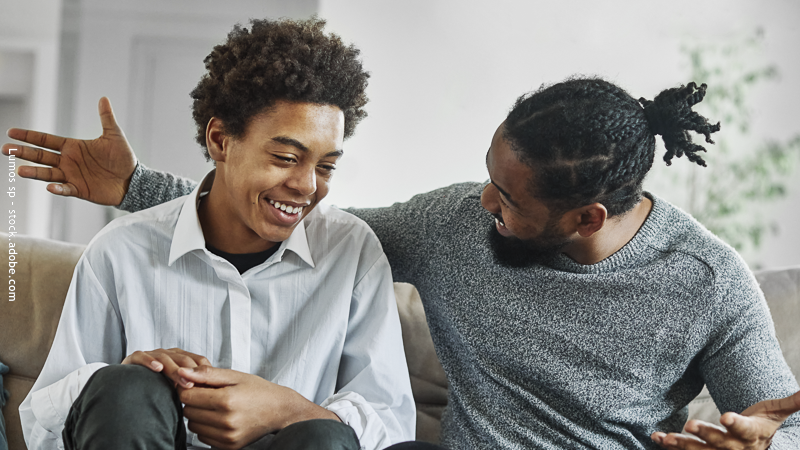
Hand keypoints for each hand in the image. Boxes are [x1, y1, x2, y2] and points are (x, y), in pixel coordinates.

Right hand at [2, 97, 136, 205]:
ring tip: (19, 170)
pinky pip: (65, 189)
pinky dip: (57, 188)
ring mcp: (72, 176)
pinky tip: (49, 186)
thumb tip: (104, 98)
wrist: (132, 180)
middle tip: (6, 149)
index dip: (29, 136)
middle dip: (23, 152)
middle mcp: (68, 161)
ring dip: (34, 172)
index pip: (46, 140)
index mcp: (73, 147)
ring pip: (48, 173)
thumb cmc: (123, 157)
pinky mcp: (79, 189)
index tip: (11, 132)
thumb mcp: (114, 136)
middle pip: (41, 156)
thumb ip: (106, 118)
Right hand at [122, 347, 210, 388]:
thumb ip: (190, 389)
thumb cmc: (156, 388)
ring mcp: (152, 355)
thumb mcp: (177, 389)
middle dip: (191, 372)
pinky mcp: (134, 358)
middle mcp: (168, 354)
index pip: (197, 361)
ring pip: (166, 358)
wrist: (127, 386)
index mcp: (181, 358)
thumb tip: (210, 400)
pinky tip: (157, 368)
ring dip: (175, 370)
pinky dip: (150, 361)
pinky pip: (142, 356)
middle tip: (196, 387)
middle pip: (183, 360)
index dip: (204, 372)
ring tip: (183, 382)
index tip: (209, 387)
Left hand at [177, 366, 339, 449]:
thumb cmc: (258, 390)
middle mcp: (226, 421)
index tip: (198, 385)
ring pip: (193, 426)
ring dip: (198, 416)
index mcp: (227, 399)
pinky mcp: (228, 446)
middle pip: (187, 411)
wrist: (279, 410)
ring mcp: (227, 436)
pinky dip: (206, 428)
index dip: (189, 388)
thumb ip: (206, 374)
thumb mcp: (234, 376)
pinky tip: (219, 419)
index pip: (187, 396)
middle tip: (209, 395)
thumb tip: (181, 372)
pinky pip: (202, 437)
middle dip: (193, 402)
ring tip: (215, 407)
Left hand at [652, 390, 799, 448]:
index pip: (745, 430)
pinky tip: (657, 437)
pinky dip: (670, 445)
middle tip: (690, 424)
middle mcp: (734, 447)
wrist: (755, 448)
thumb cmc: (762, 425)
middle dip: (705, 434)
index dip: (736, 424)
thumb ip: (790, 403)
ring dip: (682, 444)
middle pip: (720, 443)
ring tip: (667, 437)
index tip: (725, 416)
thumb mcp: (775, 413)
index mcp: (752, 435)